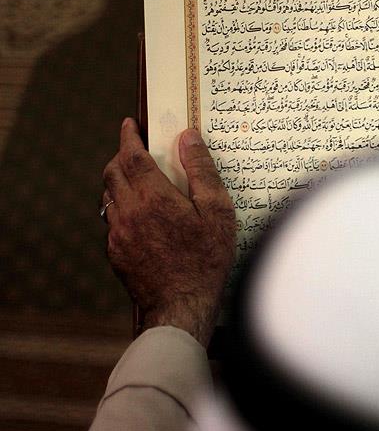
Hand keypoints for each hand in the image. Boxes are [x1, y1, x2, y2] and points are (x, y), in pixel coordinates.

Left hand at [102, 118, 235, 345]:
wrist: (182, 306)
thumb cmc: (207, 258)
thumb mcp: (217, 211)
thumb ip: (201, 170)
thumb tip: (188, 137)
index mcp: (153, 197)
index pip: (131, 155)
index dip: (129, 136)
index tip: (130, 124)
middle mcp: (128, 212)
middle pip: (112, 173)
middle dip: (121, 156)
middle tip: (134, 150)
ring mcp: (118, 234)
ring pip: (109, 197)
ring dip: (119, 183)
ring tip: (138, 183)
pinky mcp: (116, 253)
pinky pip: (113, 222)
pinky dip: (122, 210)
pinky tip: (141, 219)